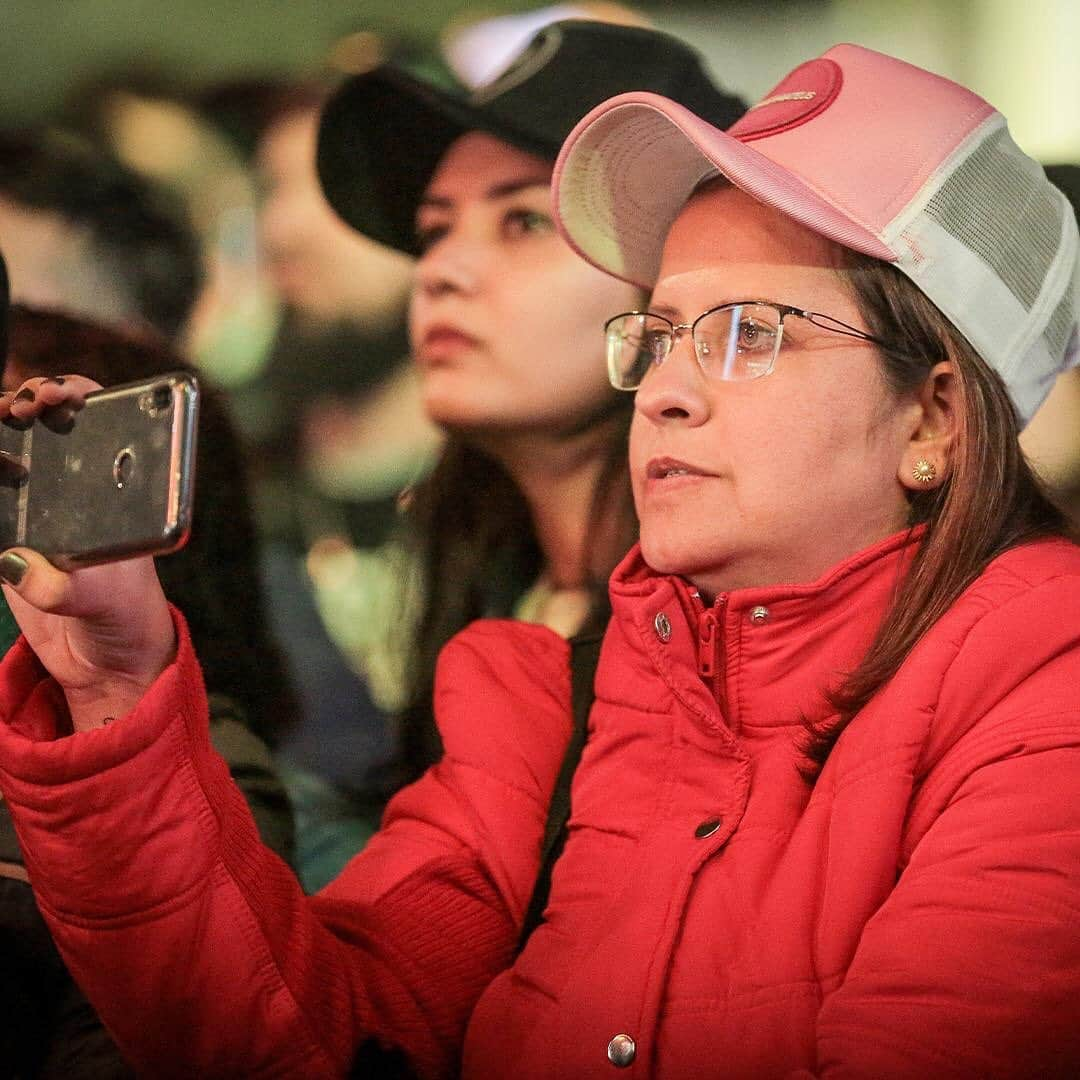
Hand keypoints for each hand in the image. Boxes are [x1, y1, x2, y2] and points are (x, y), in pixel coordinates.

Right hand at [0, 377, 176, 730]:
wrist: (102, 656)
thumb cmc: (122, 612)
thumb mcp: (103, 597)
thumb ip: (63, 586)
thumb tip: (19, 564)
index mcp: (110, 486)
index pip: (92, 415)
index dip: (69, 392)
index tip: (55, 395)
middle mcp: (71, 485)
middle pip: (35, 421)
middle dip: (19, 403)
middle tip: (16, 411)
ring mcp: (32, 504)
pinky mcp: (4, 533)